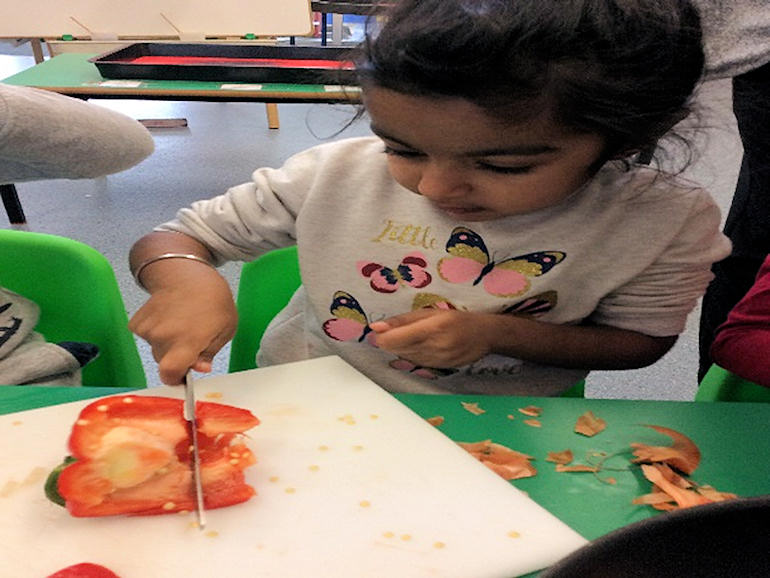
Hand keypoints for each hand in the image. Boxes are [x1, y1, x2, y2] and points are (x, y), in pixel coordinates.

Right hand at [129, 272, 236, 384]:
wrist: (187, 272)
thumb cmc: (213, 299)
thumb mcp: (225, 329)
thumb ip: (209, 353)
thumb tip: (199, 369)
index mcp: (186, 342)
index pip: (170, 375)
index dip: (177, 378)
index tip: (184, 374)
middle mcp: (163, 338)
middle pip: (165, 363)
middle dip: (177, 357)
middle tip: (191, 337)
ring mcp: (148, 330)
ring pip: (156, 349)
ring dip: (167, 343)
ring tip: (181, 322)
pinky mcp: (137, 322)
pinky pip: (146, 337)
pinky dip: (155, 331)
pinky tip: (168, 317)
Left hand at [369, 309, 496, 367]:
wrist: (484, 336)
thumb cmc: (457, 319)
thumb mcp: (430, 312)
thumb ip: (402, 320)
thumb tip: (375, 327)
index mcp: (431, 328)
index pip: (394, 339)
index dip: (381, 337)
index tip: (378, 332)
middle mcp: (433, 347)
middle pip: (397, 350)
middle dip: (389, 342)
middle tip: (393, 332)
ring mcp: (436, 361)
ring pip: (404, 358)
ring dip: (401, 349)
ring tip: (411, 337)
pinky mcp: (438, 369)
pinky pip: (415, 364)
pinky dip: (411, 356)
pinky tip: (419, 347)